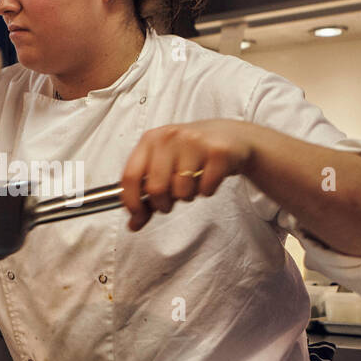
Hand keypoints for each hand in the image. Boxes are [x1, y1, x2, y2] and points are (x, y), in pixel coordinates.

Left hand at [119, 119, 253, 230]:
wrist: (230, 135)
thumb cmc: (191, 153)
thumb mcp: (165, 166)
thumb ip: (148, 195)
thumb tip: (133, 224)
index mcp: (150, 139)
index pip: (130, 176)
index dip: (132, 202)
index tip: (137, 216)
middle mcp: (170, 137)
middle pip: (155, 188)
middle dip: (162, 204)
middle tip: (170, 201)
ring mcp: (194, 143)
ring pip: (181, 191)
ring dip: (187, 196)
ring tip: (193, 184)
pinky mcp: (218, 152)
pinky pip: (205, 189)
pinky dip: (206, 191)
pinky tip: (209, 178)